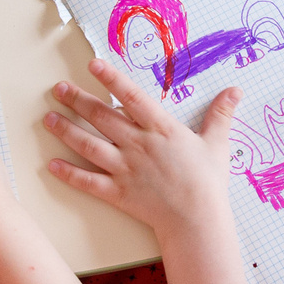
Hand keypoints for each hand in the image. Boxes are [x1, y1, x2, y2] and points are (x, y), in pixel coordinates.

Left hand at [44, 56, 240, 236]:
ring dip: (66, 131)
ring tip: (48, 119)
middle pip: (102, 117)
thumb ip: (221, 115)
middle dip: (78, 101)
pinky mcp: (118, 192)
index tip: (93, 65)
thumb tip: (236, 90)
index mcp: (161, 129)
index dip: (112, 79)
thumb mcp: (217, 143)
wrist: (197, 219)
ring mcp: (125, 168)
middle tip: (58, 89)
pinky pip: (88, 181)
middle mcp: (138, 144)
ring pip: (89, 145)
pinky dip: (69, 173)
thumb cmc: (208, 181)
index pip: (132, 97)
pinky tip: (52, 165)